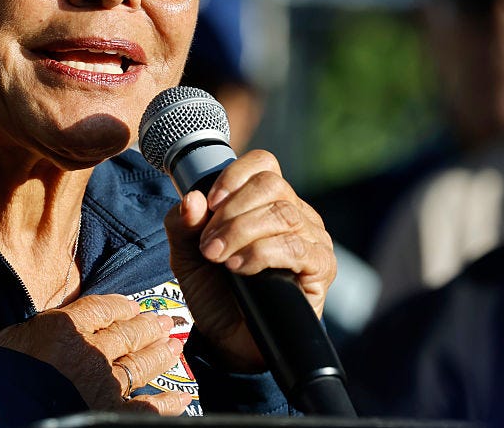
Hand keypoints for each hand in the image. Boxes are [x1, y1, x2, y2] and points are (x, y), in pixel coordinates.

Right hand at [0, 260, 192, 414]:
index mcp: (63, 329)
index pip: (100, 309)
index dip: (119, 306)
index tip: (133, 304)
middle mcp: (91, 353)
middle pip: (127, 334)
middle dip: (147, 326)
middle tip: (166, 320)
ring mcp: (106, 387)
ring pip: (141, 364)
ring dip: (161, 353)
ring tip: (175, 343)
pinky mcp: (113, 415)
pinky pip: (149, 408)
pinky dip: (169, 403)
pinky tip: (185, 397)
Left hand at [163, 149, 335, 371]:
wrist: (230, 340)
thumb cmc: (214, 290)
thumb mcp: (187, 254)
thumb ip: (182, 224)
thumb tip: (191, 198)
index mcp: (265, 201)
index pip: (263, 164)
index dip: (234, 176)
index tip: (209, 203)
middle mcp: (295, 213)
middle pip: (271, 185)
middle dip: (231, 211)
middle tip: (209, 243)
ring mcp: (312, 239)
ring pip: (282, 214)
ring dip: (241, 232)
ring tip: (218, 256)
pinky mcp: (321, 268)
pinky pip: (295, 247)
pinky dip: (261, 253)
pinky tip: (240, 267)